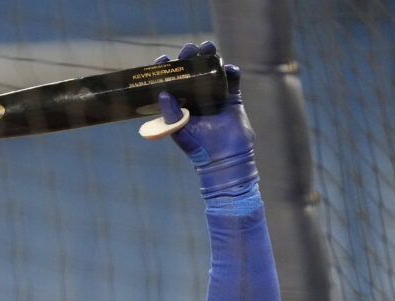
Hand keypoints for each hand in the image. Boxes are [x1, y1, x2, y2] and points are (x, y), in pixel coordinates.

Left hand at [154, 42, 257, 198]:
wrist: (225, 158)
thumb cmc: (198, 147)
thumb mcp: (179, 130)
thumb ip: (170, 113)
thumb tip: (162, 92)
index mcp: (179, 103)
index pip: (170, 81)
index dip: (167, 68)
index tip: (164, 59)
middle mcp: (195, 96)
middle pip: (191, 70)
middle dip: (190, 57)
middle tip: (189, 49)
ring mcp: (214, 95)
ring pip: (211, 69)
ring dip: (210, 57)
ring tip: (208, 48)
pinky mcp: (231, 97)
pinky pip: (232, 79)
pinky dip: (231, 70)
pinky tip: (228, 68)